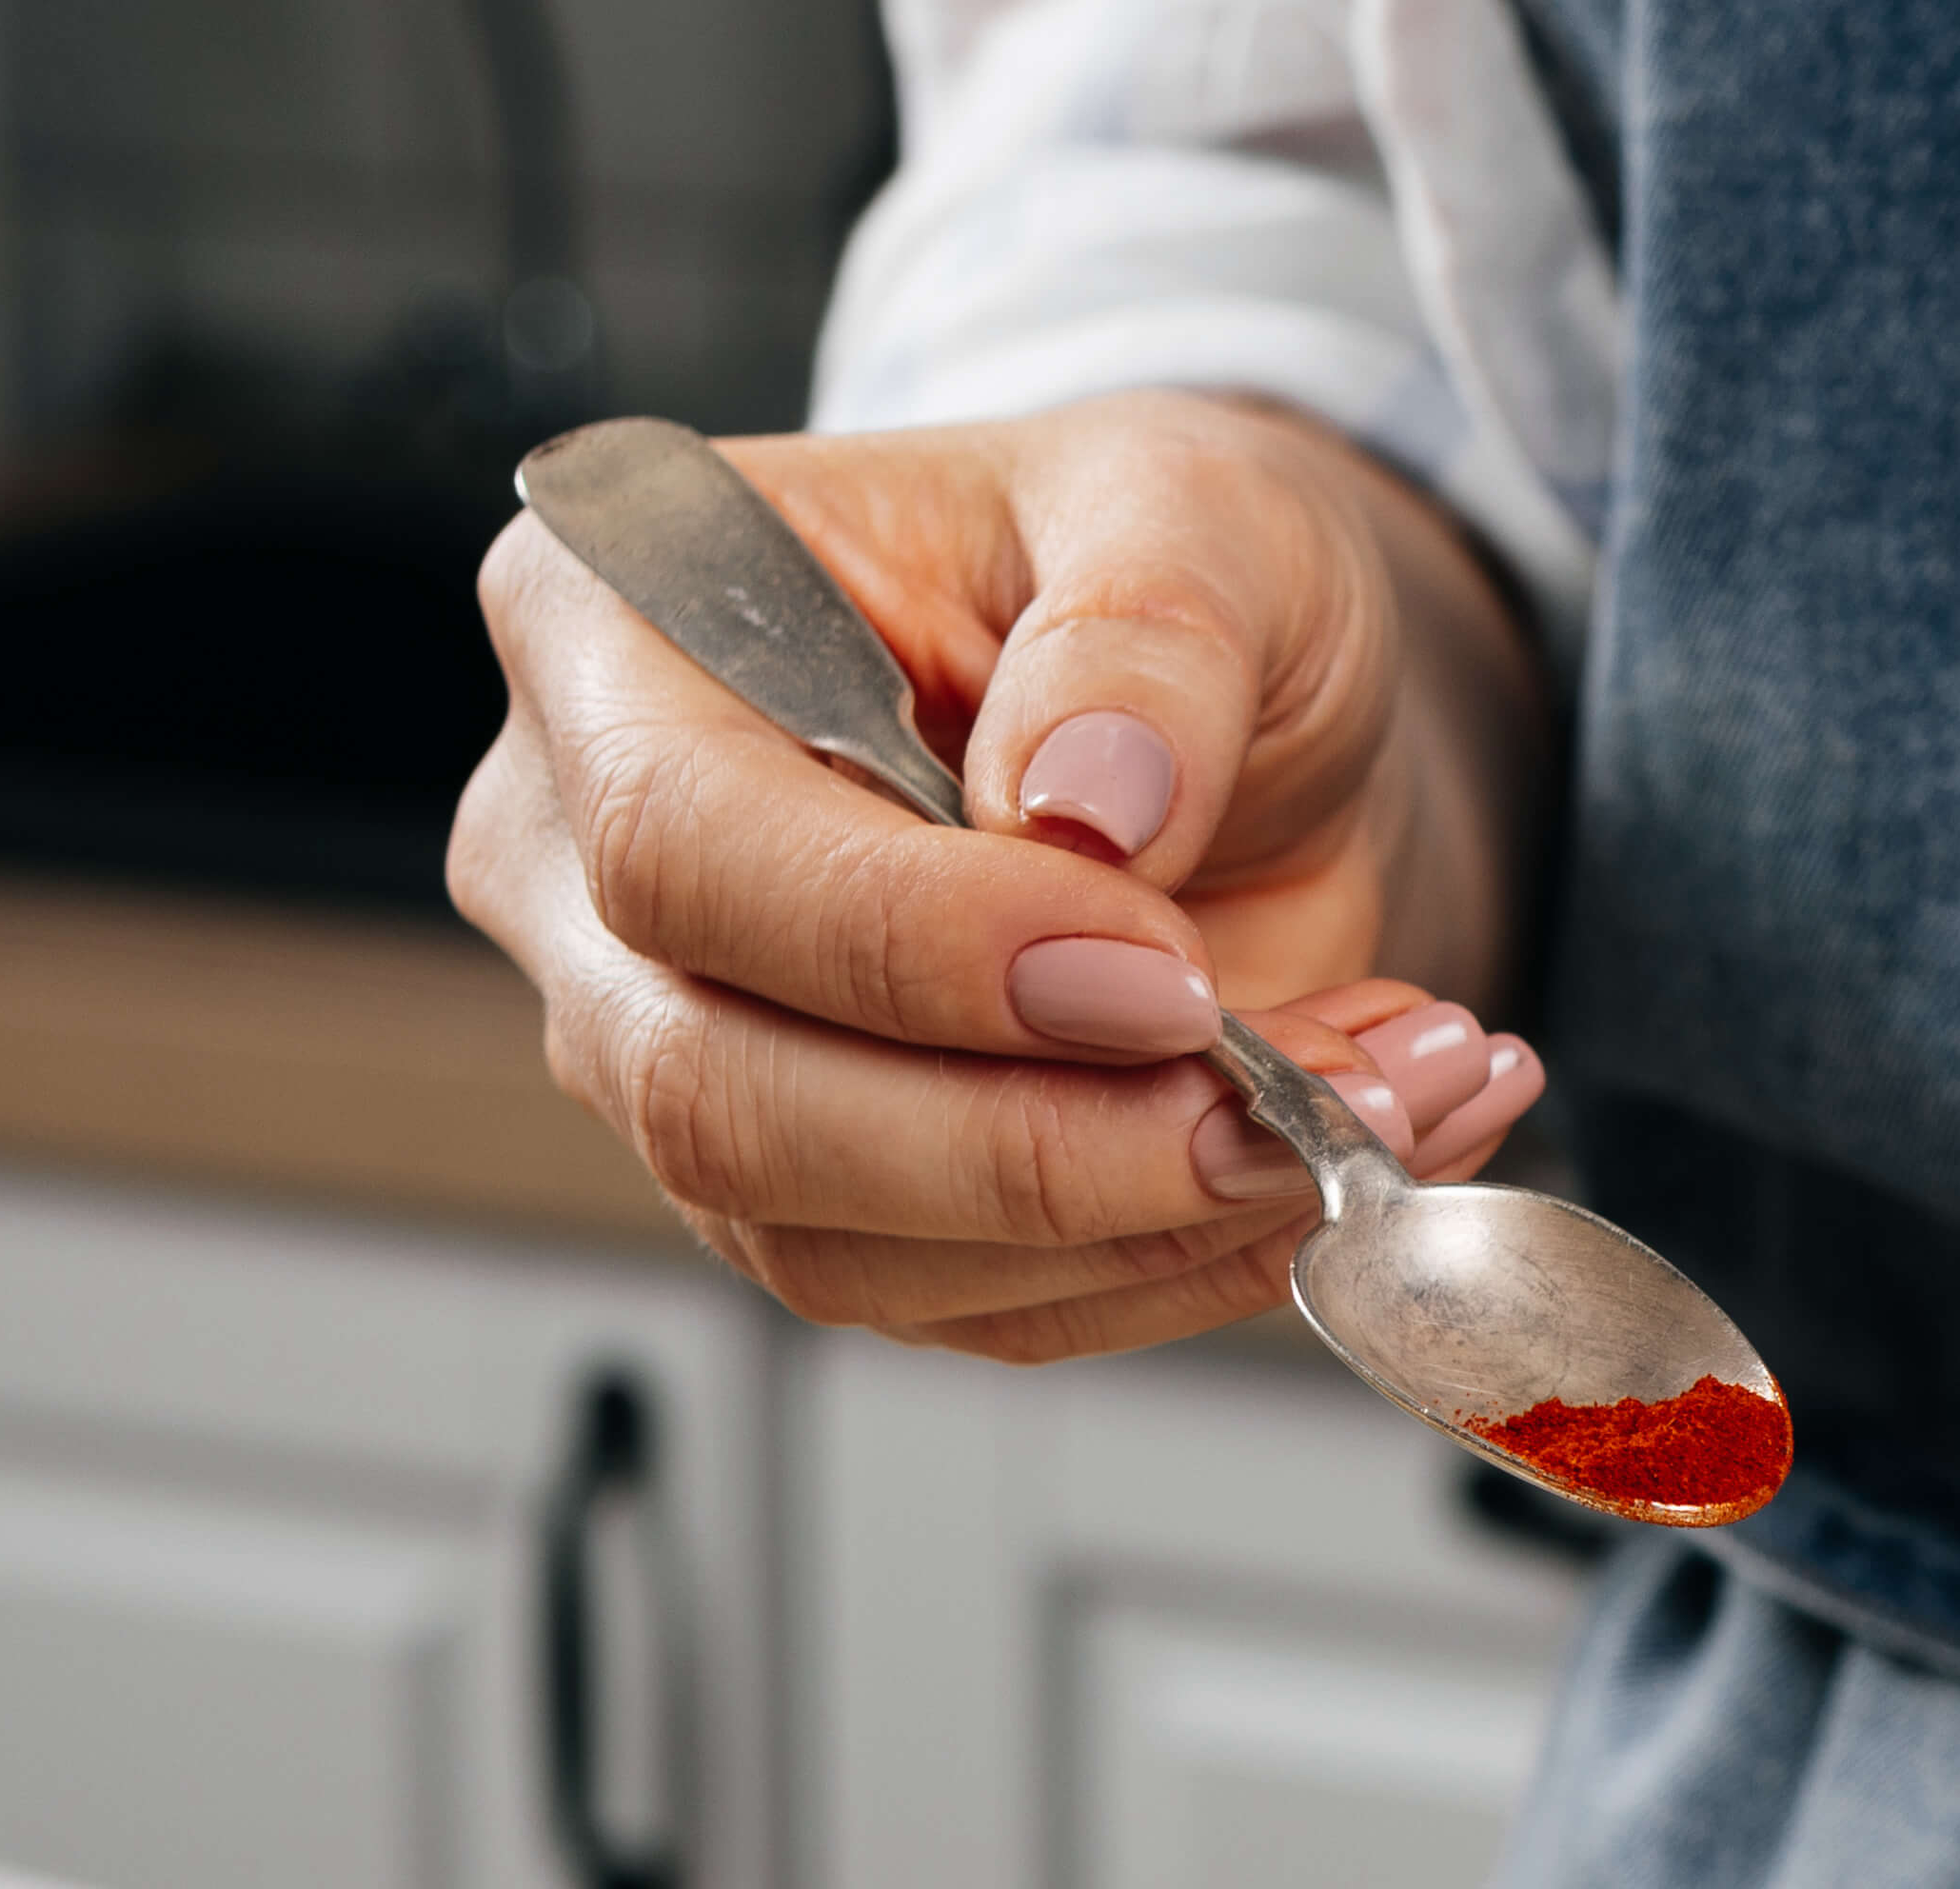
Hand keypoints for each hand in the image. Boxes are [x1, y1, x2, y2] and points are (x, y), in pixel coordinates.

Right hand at [451, 398, 1555, 1363]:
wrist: (1227, 711)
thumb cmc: (1154, 572)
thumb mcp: (1190, 510)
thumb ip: (1145, 633)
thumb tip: (1093, 803)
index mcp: (609, 631)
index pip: (688, 850)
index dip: (921, 950)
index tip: (1160, 974)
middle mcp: (585, 867)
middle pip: (719, 1094)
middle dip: (1034, 1142)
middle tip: (1284, 1109)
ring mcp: (678, 1053)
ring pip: (837, 1246)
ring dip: (1138, 1221)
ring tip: (1374, 1108)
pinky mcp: (817, 1198)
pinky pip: (966, 1307)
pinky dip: (1178, 1264)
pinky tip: (1327, 1161)